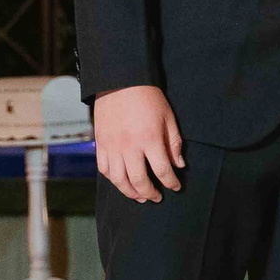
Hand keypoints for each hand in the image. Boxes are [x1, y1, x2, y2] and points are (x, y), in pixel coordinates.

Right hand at [93, 85, 184, 203]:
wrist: (119, 81)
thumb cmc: (148, 98)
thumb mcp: (168, 118)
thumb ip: (174, 143)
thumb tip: (179, 165)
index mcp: (149, 138)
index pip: (162, 170)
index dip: (170, 182)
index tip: (175, 187)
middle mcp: (129, 146)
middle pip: (139, 180)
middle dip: (150, 193)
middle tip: (157, 198)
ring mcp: (112, 146)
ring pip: (119, 180)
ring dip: (130, 192)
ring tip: (140, 197)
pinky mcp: (100, 143)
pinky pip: (104, 169)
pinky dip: (113, 180)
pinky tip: (122, 182)